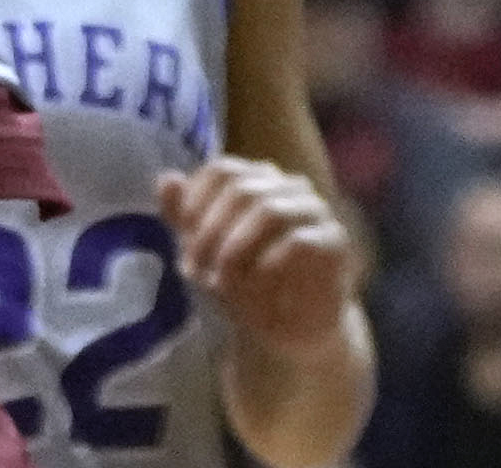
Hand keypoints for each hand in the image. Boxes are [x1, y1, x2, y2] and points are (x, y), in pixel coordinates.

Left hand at [157, 157, 359, 354]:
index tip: (181, 241)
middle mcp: (290, 187)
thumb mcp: (206, 252)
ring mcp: (316, 212)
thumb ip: (186, 217)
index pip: (223, 170)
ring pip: (269, 210)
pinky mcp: (334, 243)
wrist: (289, 330)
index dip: (196, 203)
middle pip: (242, 189)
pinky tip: (253, 286)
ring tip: (220, 282)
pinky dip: (266, 266)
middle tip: (193, 271)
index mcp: (259, 181)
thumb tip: (165, 180)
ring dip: (234, 249)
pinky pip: (298, 242)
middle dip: (210, 232)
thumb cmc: (247, 284)